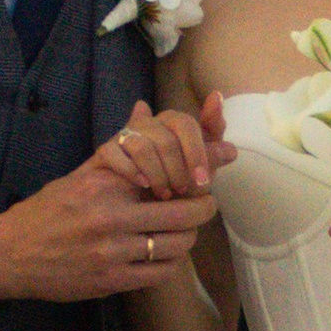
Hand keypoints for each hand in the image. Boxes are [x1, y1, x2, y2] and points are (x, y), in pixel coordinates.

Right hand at [0, 148, 220, 301]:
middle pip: (183, 213)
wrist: (9, 254)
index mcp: (103, 185)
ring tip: (186, 230)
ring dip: (188, 237)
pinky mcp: (111, 281)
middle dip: (202, 208)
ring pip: (176, 244)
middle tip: (205, 205)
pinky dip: (171, 263)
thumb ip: (119, 147)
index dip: (192, 176)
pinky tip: (166, 255)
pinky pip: (160, 273)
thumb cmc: (46, 211)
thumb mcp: (80, 173)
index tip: (200, 177)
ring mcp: (111, 252)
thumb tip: (143, 108)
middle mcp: (109, 217)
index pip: (167, 173)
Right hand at [91, 95, 232, 202]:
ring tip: (164, 194)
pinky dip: (132, 171)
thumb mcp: (195, 171)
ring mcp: (123, 137)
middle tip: (183, 192)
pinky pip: (114, 152)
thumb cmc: (171, 185)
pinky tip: (142, 186)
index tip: (204, 181)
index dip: (198, 152)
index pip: (186, 123)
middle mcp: (146, 125)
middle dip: (179, 169)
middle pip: (166, 138)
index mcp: (171, 124)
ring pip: (142, 147)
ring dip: (158, 174)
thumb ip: (209, 152)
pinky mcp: (102, 153)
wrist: (128, 206)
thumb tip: (228, 140)